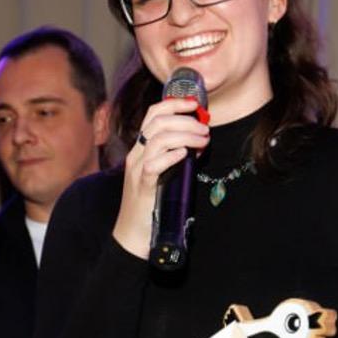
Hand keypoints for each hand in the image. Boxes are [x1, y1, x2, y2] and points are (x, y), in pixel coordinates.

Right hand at [113, 96, 209, 257]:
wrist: (133, 234)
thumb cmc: (151, 204)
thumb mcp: (164, 175)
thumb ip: (177, 157)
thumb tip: (198, 142)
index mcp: (141, 149)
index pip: (153, 114)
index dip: (174, 104)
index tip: (195, 105)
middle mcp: (136, 155)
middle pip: (157, 122)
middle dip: (185, 120)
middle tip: (205, 129)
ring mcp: (137, 170)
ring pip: (157, 139)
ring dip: (185, 136)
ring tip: (202, 141)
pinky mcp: (143, 187)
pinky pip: (154, 165)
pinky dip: (171, 156)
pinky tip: (185, 155)